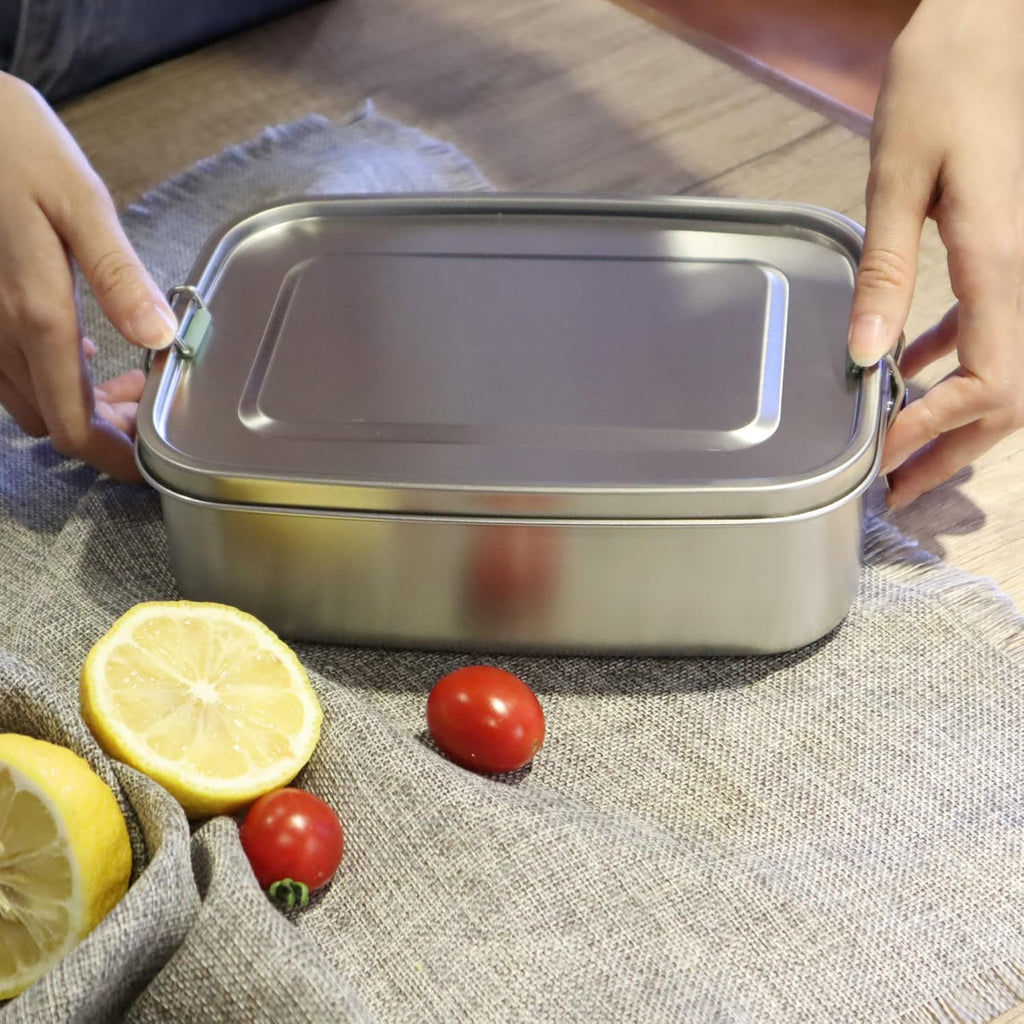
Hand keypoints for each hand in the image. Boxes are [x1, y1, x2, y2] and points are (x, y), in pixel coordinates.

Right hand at [0, 73, 175, 480]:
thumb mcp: (81, 203)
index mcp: (35, 316)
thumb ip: (119, 277)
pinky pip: (8, 369)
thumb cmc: (11, 145)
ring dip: (80, 404)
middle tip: (150, 405)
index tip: (147, 465)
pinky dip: (52, 376)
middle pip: (55, 420)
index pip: (73, 425)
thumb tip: (160, 339)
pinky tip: (81, 348)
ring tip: (127, 380)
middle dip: (107, 429)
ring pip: (31, 399)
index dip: (112, 458)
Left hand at [847, 0, 1023, 509]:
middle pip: (1007, 396)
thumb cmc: (948, 79)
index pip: (989, 381)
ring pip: (1000, 368)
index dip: (939, 432)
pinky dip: (950, 361)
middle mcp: (1023, 275)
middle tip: (898, 488)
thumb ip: (884, 271)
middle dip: (953, 449)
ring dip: (951, 416)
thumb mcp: (897, 177)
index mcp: (1001, 260)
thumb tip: (865, 353)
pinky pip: (989, 326)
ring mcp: (1019, 266)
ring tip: (899, 450)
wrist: (994, 20)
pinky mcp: (1005, 250)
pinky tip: (909, 369)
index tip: (884, 456)